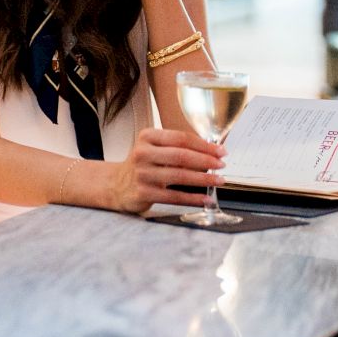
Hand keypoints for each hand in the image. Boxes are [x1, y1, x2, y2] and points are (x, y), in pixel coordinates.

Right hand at [101, 127, 225, 213]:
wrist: (116, 185)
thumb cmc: (143, 165)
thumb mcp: (153, 148)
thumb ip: (176, 146)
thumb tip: (211, 150)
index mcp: (147, 137)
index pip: (180, 138)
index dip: (204, 145)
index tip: (220, 151)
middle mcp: (142, 154)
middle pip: (181, 156)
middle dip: (206, 160)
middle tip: (221, 164)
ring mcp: (142, 174)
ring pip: (179, 176)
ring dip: (203, 179)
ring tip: (219, 180)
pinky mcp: (144, 193)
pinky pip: (174, 196)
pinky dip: (193, 198)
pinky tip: (205, 198)